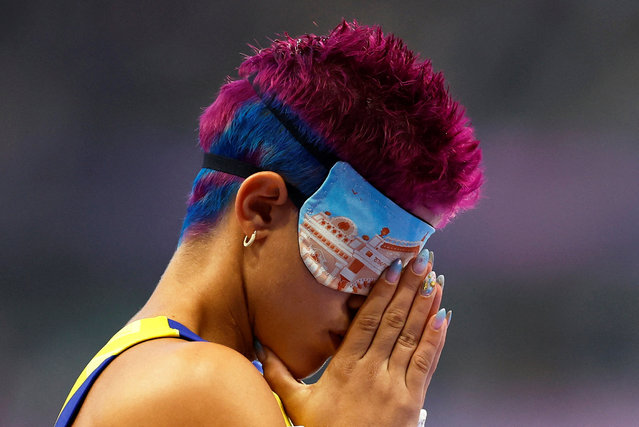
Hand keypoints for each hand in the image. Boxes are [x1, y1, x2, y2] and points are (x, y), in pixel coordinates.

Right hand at [259, 252, 449, 426]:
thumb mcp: (296, 405)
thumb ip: (278, 374)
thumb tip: (260, 349)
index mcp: (345, 367)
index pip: (366, 321)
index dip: (382, 293)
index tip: (393, 268)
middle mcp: (372, 371)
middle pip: (392, 321)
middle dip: (409, 287)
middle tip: (420, 259)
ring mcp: (394, 384)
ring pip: (412, 337)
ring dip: (425, 305)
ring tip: (434, 278)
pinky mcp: (411, 399)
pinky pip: (426, 363)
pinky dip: (436, 338)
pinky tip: (443, 317)